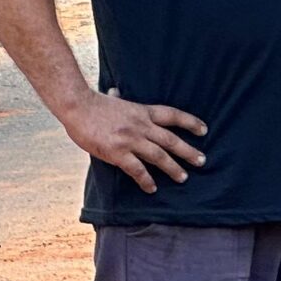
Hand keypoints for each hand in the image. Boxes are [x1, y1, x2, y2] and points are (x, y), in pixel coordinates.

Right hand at [61, 93, 206, 194]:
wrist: (77, 106)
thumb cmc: (93, 104)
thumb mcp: (114, 99)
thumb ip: (121, 101)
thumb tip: (115, 92)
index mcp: (142, 111)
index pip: (173, 115)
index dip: (190, 122)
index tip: (204, 130)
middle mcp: (141, 126)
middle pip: (171, 140)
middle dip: (188, 151)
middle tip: (202, 161)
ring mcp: (130, 140)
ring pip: (159, 156)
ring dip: (173, 168)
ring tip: (183, 177)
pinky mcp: (117, 152)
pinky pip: (137, 170)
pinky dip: (146, 180)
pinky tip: (152, 188)